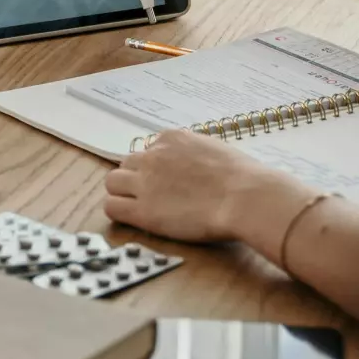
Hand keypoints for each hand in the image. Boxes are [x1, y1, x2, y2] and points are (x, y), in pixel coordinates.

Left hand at [103, 129, 312, 242]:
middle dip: (135, 178)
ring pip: (113, 182)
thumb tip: (192, 164)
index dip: (155, 168)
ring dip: (123, 193)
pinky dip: (119, 212)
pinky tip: (133, 219)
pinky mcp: (143, 210)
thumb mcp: (215, 150)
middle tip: (152, 196)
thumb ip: (194, 153)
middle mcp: (153, 156)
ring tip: (140, 207)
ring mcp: (145, 182)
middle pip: (126, 164)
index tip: (167, 181)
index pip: (149, 150)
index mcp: (171, 138)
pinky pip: (112, 207)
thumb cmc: (244, 178)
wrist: (246, 197)